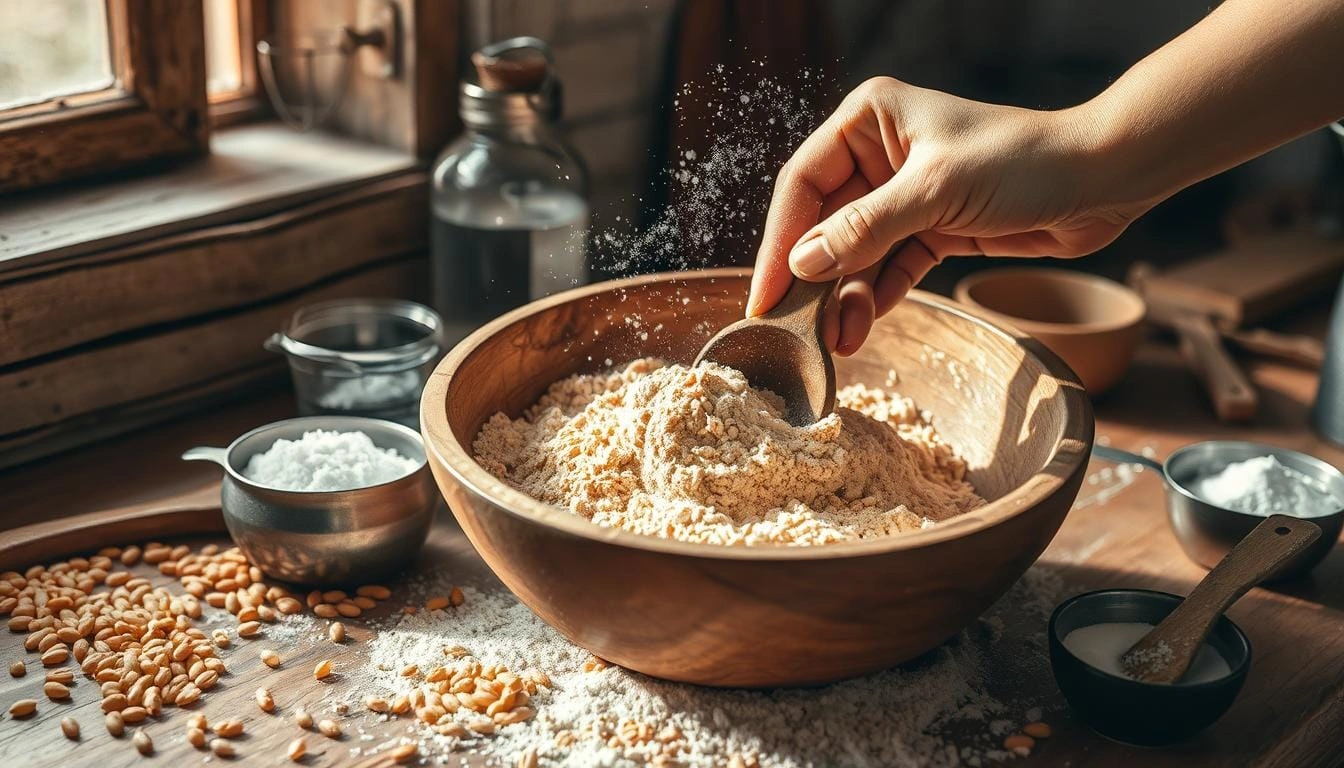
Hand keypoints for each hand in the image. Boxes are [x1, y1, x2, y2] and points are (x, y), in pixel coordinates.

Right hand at [746, 77, 1151, 354]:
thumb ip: (865, 229)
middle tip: (796, 330)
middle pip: (824, 224)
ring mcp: (905, 194)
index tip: (766, 293)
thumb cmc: (1023, 162)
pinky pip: (889, 268)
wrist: (1103, 180)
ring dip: (844, 298)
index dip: (780, 241)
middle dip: (814, 280)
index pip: (803, 184)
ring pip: (855, 254)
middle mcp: (879, 153)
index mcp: (868, 121)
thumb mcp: (935, 192)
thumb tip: (802, 264)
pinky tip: (861, 326)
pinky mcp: (932, 228)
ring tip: (836, 342)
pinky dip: (875, 297)